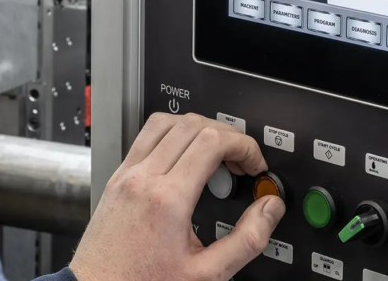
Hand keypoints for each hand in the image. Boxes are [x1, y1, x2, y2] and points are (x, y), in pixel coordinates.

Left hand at [71, 113, 284, 280]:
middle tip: (241, 161)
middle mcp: (144, 178)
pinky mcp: (117, 178)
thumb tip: (269, 208)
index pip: (213, 141)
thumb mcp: (207, 275)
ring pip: (166, 122)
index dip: (244, 145)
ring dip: (198, 128)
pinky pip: (145, 136)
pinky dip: (171, 135)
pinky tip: (184, 159)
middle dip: (227, 135)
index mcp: (168, 199)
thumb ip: (246, 240)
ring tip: (215, 154)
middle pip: (193, 124)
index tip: (254, 164)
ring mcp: (126, 175)